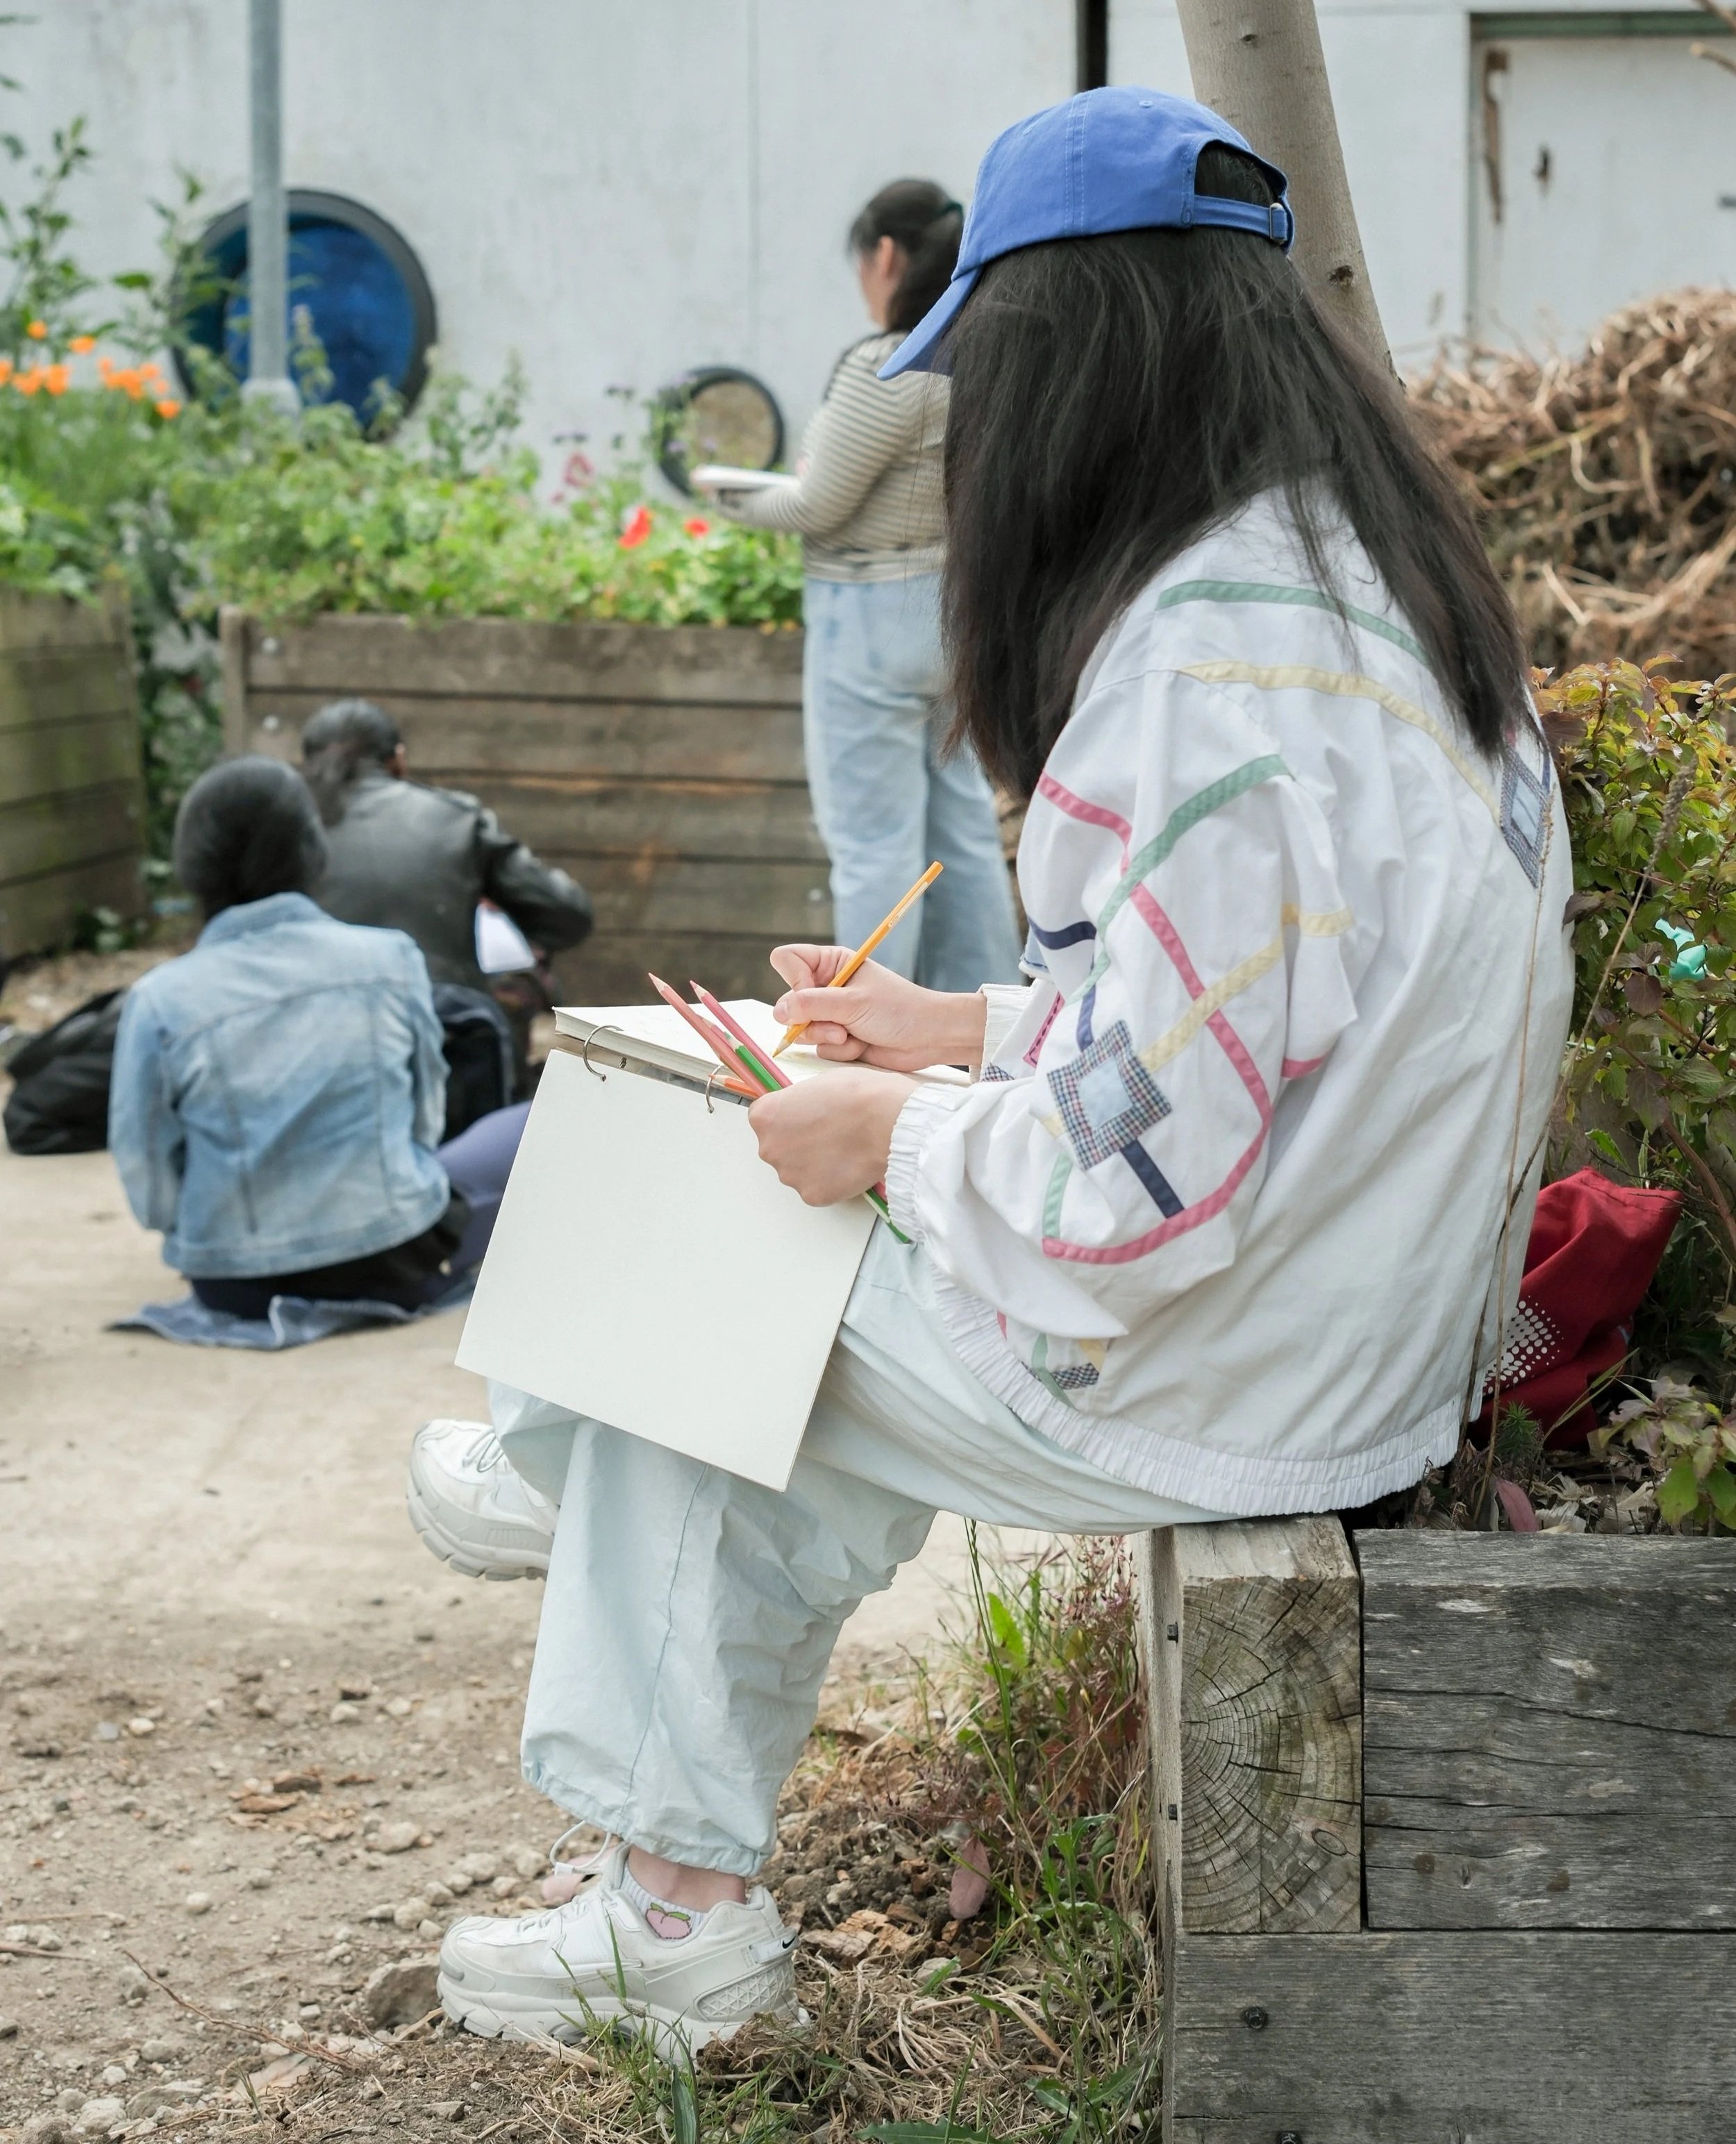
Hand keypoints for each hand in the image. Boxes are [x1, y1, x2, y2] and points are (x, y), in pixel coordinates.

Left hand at [748, 1066, 915, 1205]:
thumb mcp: (818, 1082)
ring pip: (798, 1170)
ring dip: (814, 1163)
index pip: (766, 1120)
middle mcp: (769, 1148)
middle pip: (779, 1147)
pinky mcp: (812, 1196)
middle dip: (799, 1142)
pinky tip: (849, 1166)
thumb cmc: (858, 1094)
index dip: (790, 1117)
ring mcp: (790, 1175)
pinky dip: (831, 1181)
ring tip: (843, 1150)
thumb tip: (802, 1113)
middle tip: (829, 1134)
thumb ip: (799, 1103)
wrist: (888, 1121)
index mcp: (765, 1116)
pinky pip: (817, 1188)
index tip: (809, 1116)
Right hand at [769, 946, 987, 1071]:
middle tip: (837, 1025)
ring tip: (851, 1036)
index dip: (793, 980)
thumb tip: (779, 1011)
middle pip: (788, 1001)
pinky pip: (819, 1047)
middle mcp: (827, 986)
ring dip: (826, 1037)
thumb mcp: (853, 1002)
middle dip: (810, 1018)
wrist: (929, 1038)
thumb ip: (811, 1005)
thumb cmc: (898, 1010)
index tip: (811, 996)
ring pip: (801, 1028)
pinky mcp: (837, 1038)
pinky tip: (862, 1045)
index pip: (787, 960)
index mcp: (831, 963)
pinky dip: (840, 1050)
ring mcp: (831, 1013)